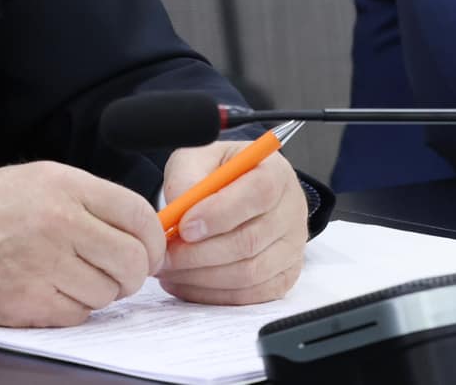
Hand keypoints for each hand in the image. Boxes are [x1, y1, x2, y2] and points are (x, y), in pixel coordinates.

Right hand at [0, 162, 164, 326]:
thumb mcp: (42, 180)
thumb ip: (92, 199)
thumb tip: (142, 228)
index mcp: (66, 186)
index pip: (138, 214)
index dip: (154, 238)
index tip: (150, 249)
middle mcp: (60, 222)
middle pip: (132, 259)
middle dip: (133, 271)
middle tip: (118, 270)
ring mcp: (45, 265)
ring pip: (109, 292)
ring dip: (100, 290)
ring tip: (73, 275)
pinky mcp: (30, 302)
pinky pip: (79, 314)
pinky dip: (73, 308)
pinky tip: (52, 290)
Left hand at [157, 140, 308, 305]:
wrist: (238, 195)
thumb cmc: (220, 175)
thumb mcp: (199, 159)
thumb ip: (187, 175)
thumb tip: (179, 204)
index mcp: (276, 173)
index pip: (258, 194)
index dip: (220, 213)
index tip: (184, 226)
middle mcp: (291, 211)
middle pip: (249, 241)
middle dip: (199, 253)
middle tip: (164, 256)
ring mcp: (291, 249)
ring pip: (248, 274)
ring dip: (201, 277)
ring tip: (169, 270)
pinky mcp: (283, 278)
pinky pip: (248, 296)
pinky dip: (211, 295)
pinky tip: (185, 282)